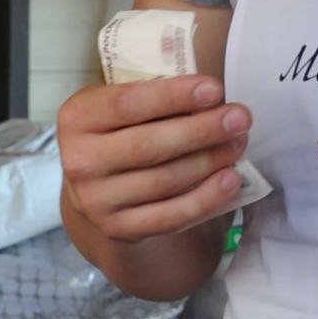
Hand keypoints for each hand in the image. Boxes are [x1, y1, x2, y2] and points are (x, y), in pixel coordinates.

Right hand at [57, 76, 248, 243]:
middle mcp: (80, 161)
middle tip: (240, 117)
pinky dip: (205, 199)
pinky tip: (230, 180)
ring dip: (210, 161)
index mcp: (77, 118)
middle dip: (201, 130)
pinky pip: (169, 217)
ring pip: (164, 182)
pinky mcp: (118, 229)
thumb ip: (151, 96)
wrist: (98, 187)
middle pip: (149, 146)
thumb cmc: (119, 131)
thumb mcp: (119, 105)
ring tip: (239, 144)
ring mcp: (96, 201)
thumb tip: (211, 97)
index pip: (128, 104)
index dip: (174, 96)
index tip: (215, 89)